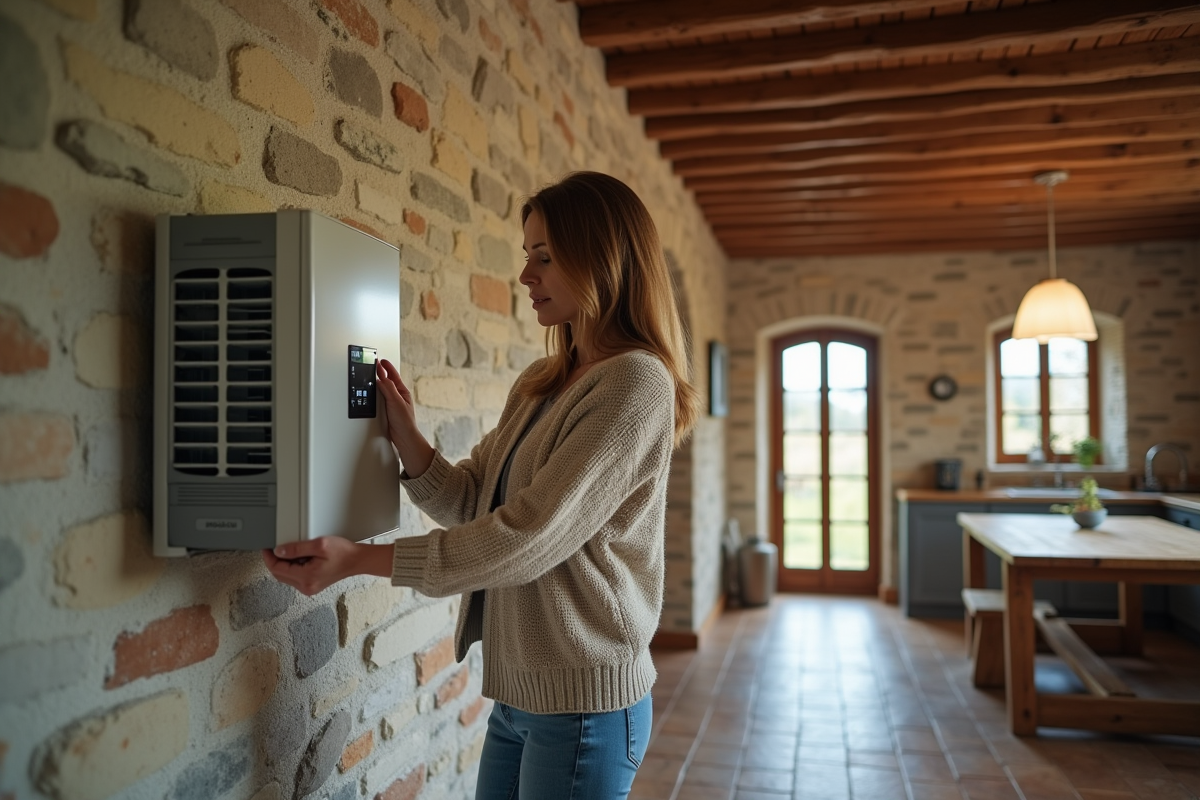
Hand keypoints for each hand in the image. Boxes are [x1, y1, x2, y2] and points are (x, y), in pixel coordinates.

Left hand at [262, 537, 392, 595]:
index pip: (277, 569)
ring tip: (294, 551)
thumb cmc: (343, 552)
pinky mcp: (311, 585)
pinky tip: (300, 558)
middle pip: (279, 575)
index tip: (267, 548)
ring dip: (284, 564)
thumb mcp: (318, 545)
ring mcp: (309, 587)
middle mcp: (306, 586)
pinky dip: (292, 567)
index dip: (269, 557)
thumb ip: (296, 548)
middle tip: (275, 547)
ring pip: (286, 576)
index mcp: (306, 578)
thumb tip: (279, 551)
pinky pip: (294, 577)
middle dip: (275, 561)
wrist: (357, 560)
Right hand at [376, 358, 433, 476]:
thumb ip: (389, 389)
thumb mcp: (396, 402)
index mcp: (402, 392)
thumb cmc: (405, 421)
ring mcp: (392, 403)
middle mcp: (397, 396)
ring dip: (377, 383)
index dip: (386, 367)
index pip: (393, 375)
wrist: (403, 437)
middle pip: (387, 381)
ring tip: (372, 375)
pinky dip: (375, 394)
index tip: (380, 360)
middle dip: (380, 372)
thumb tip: (382, 378)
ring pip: (383, 390)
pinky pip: (379, 399)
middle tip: (373, 364)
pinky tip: (371, 393)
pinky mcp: (386, 410)